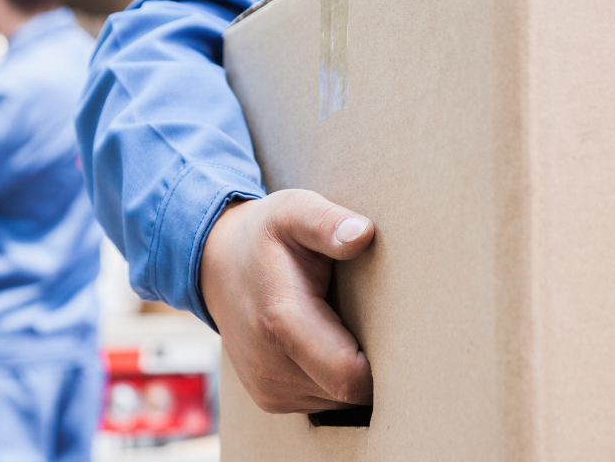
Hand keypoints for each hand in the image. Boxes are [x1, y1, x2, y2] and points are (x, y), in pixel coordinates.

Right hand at [199, 190, 375, 413]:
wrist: (215, 264)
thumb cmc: (265, 235)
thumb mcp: (294, 211)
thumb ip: (326, 222)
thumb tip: (362, 234)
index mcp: (282, 320)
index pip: (349, 376)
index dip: (383, 362)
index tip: (398, 332)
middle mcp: (270, 365)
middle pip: (349, 393)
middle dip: (373, 367)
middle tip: (378, 323)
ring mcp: (268, 388)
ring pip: (338, 402)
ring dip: (351, 374)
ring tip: (347, 328)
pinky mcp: (269, 398)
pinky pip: (321, 402)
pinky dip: (332, 380)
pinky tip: (329, 344)